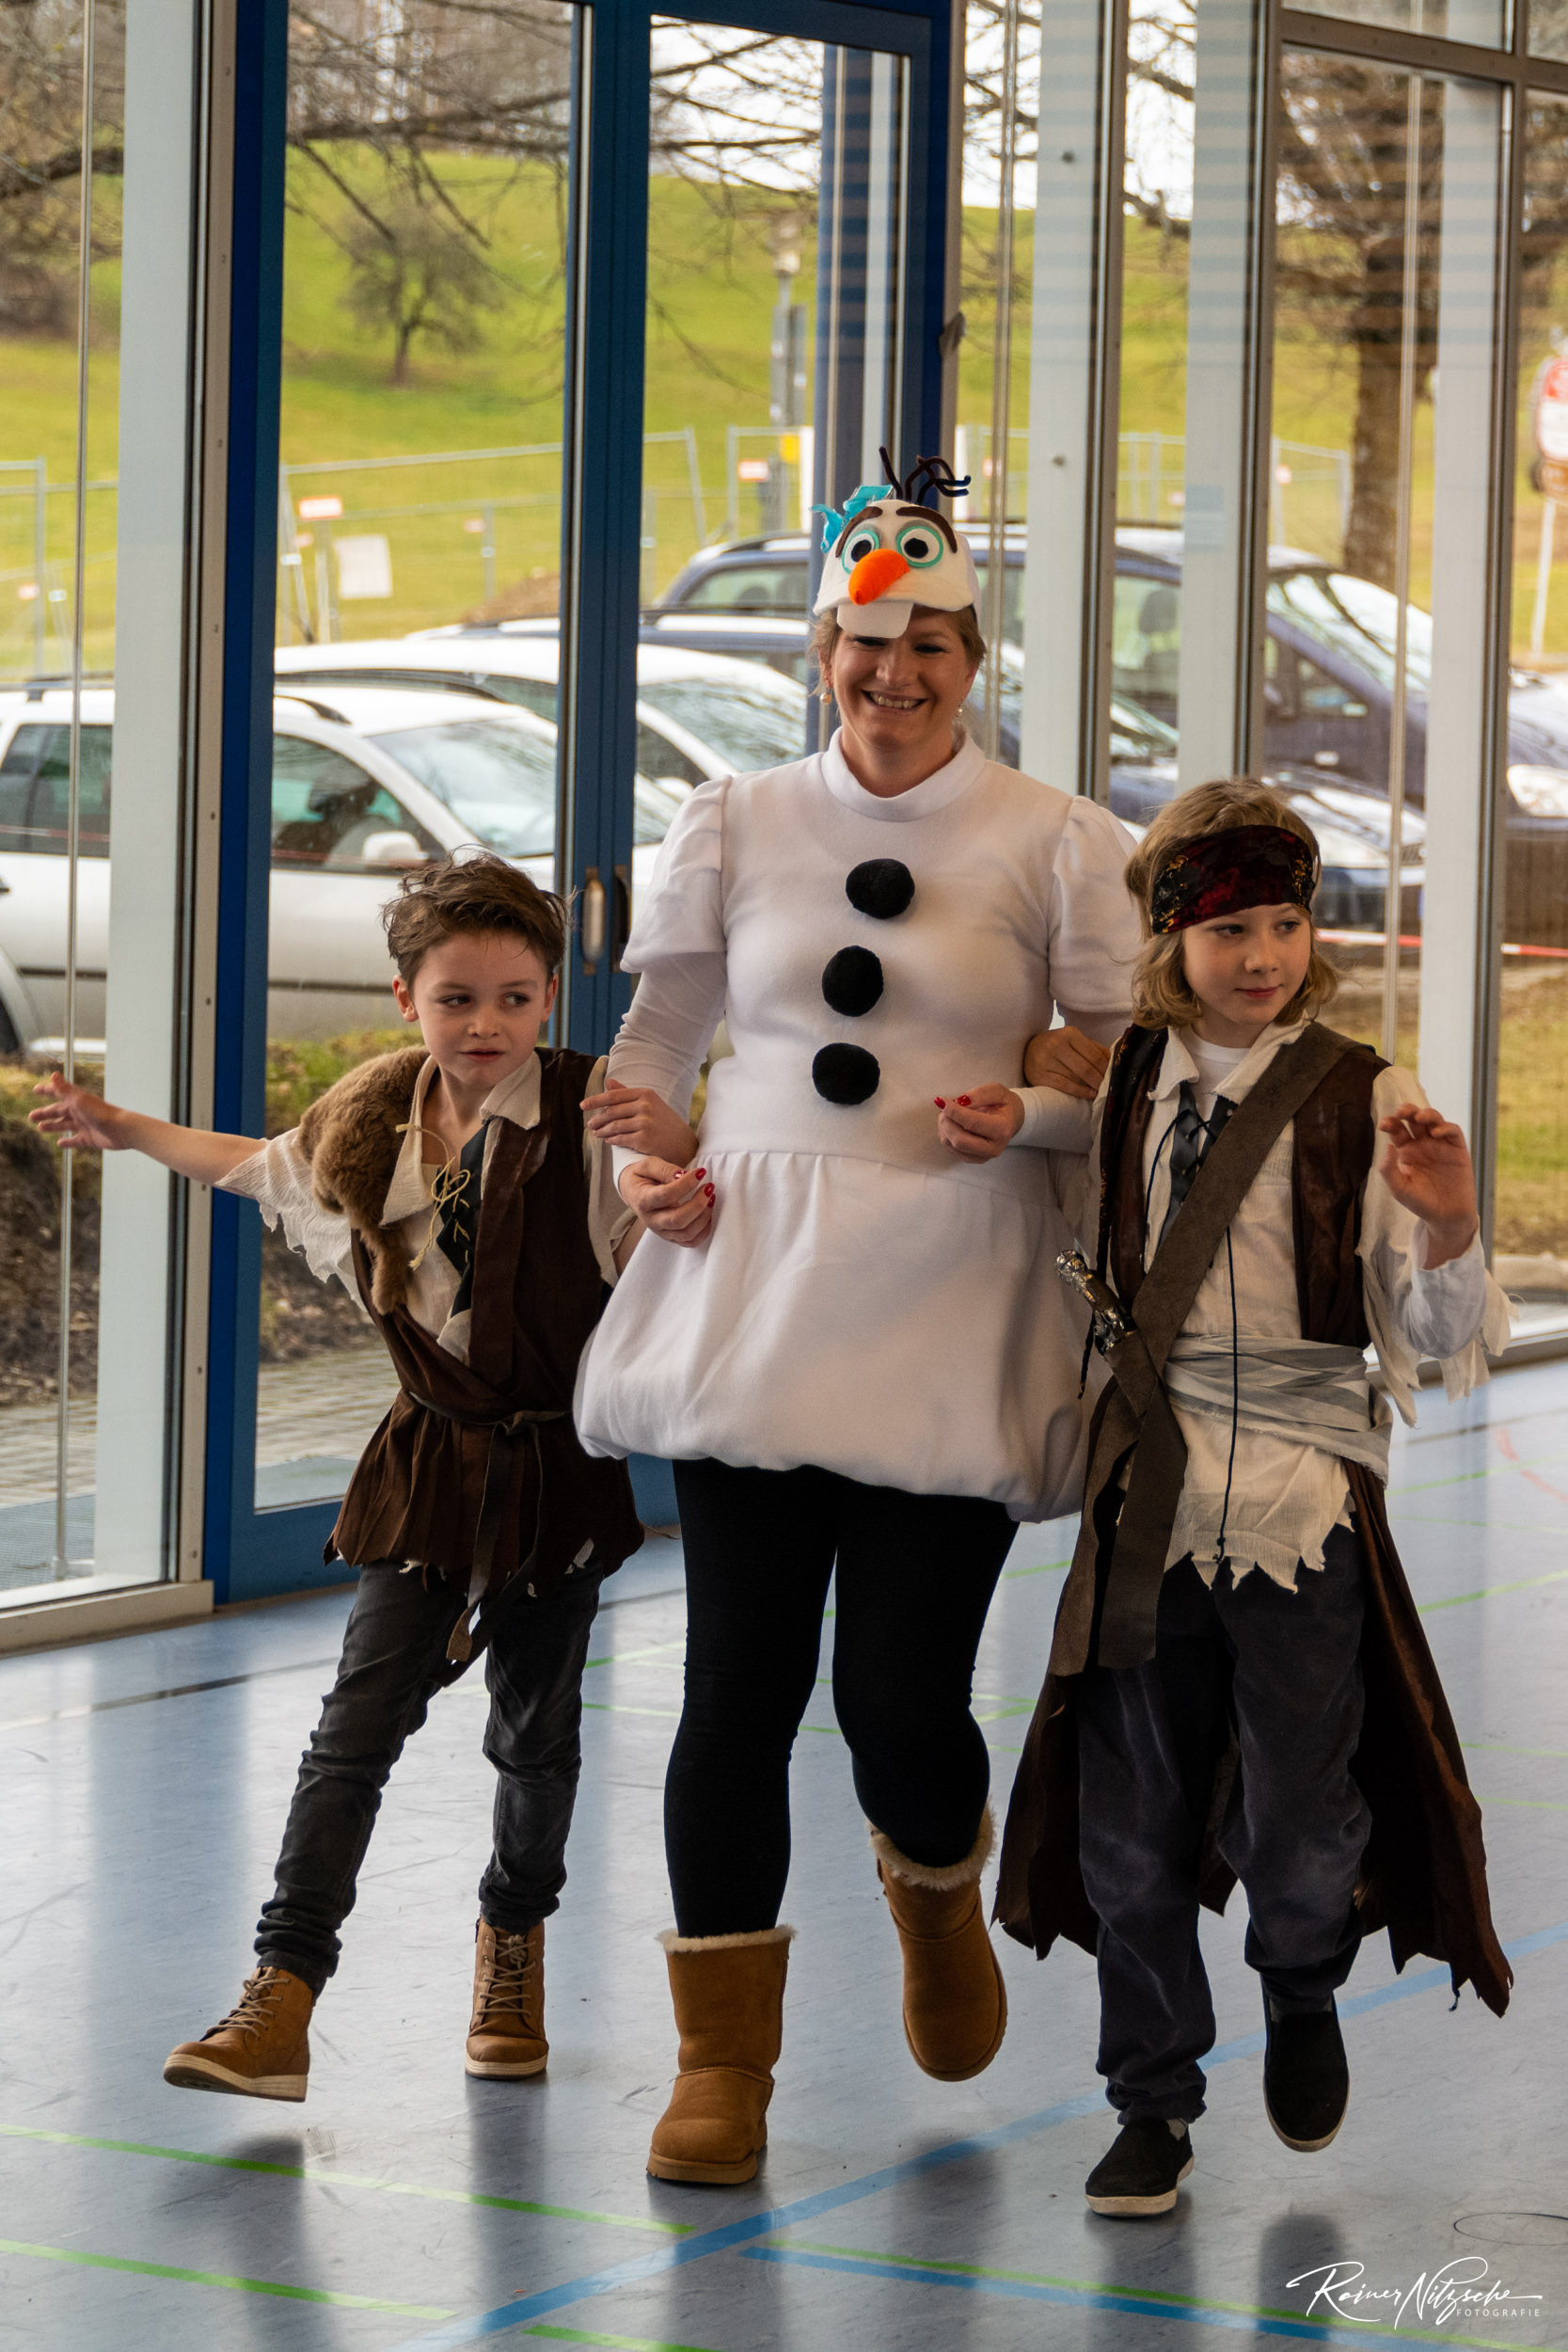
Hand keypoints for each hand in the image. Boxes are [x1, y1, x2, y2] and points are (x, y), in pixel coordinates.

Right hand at [30, 1072, 125, 1152]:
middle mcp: (81, 1112)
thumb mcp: (79, 1100)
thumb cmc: (101, 1113)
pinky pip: (76, 1140)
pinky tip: (60, 1143)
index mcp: (77, 1100)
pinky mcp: (90, 1138)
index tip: (35, 1090)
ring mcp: (85, 1125)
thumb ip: (65, 1089)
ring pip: (65, 1125)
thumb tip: (53, 1074)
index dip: (47, 1091)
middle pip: (59, 1111)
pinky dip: (67, 1142)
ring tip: (40, 1128)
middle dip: (45, 1113)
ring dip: (53, 1126)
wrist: (122, 1130)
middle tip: (31, 1116)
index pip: (59, 1093)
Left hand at [582, 1078, 696, 1165]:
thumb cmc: (664, 1121)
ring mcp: (645, 1123)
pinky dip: (611, 1140)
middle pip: (612, 1111)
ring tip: (596, 1133)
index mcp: (645, 1094)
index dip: (595, 1100)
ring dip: (602, 1131)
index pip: (613, 1096)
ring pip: (614, 1126)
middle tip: (590, 1124)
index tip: (583, 1105)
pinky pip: (620, 1138)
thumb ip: (627, 1093)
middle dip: (597, 1119)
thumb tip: (608, 1082)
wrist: (683, 1143)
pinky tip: (608, 1140)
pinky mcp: (644, 1139)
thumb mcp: (649, 1102)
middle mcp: (645, 1106)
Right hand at [618, 1156, 714, 1247]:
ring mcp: (661, 1232)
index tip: (700, 1172)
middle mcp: (651, 1220)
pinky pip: (691, 1242)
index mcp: (643, 1200)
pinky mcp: (671, 1237)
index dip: (687, 1184)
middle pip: (678, 1220)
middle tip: (709, 1187)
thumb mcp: (648, 1165)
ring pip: (687, 1233)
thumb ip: (665, 1170)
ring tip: (711, 1198)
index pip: (667, 1195)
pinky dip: (704, 1230)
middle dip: (699, 1203)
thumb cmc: (642, 1177)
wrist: (633, 1191)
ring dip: (704, 1216)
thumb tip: (684, 1175)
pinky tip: (708, 1213)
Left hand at [934, 1083, 1024, 1163]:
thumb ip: (979, 1094)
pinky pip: (950, 1148)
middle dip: (947, 1122)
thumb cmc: (1003, 1105)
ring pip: (952, 1145)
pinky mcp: (972, 1159)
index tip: (942, 1101)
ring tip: (949, 1113)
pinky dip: (945, 1134)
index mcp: (1002, 1129)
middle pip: (960, 1140)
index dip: (954, 1112)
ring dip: (944, 1127)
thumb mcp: (997, 1091)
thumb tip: (959, 1101)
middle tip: (945, 1107)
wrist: (1011, 1120)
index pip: (973, 1123)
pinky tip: (952, 1123)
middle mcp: (993, 1147)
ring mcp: (983, 1156)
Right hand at [1023, 1025, 1110, 1099]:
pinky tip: (1089, 1094)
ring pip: (1075, 1078)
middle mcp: (1055, 1044)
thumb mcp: (1075, 1042)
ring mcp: (1045, 1060)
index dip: (1107, 1069)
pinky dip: (1079, 1092)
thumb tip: (1115, 1062)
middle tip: (1110, 1089)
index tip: (1115, 1078)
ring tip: (1101, 1093)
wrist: (1029, 1049)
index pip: (1094, 1055)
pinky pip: (1063, 1085)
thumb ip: (1095, 1049)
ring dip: (1091, 1087)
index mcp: (1069, 1033)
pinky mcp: (1038, 1075)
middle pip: (1086, 1068)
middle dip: (1100, 1080)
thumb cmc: (1058, 1047)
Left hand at [1378, 1103, 1477, 1264]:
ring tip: (1419, 1118)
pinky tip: (1436, 1133)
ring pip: (1434, 1120)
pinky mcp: (1458, 1150)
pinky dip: (1446, 1128)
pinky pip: (1453, 1133)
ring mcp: (1441, 1145)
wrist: (1446, 1216)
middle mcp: (1423, 1144)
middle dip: (1407, 1111)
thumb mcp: (1399, 1189)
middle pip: (1415, 1119)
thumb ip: (1389, 1169)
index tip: (1384, 1124)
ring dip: (1427, 1114)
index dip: (1390, 1123)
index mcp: (1406, 1150)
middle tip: (1401, 1112)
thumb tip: (1387, 1145)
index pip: (1397, 1130)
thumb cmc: (1420, 1203)